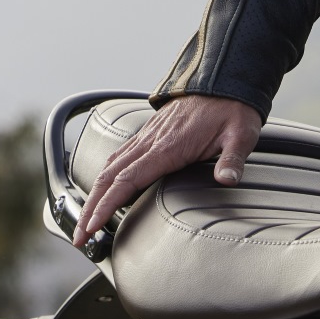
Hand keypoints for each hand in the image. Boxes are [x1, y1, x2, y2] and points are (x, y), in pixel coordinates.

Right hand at [74, 95, 261, 246]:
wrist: (224, 81)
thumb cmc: (232, 109)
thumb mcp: (240, 135)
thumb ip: (232, 159)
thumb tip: (228, 179)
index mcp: (168, 147)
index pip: (127, 180)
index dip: (106, 205)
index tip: (91, 227)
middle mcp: (150, 142)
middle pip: (109, 178)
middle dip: (90, 209)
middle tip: (79, 237)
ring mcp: (147, 137)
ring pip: (110, 167)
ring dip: (94, 195)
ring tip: (86, 221)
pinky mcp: (149, 134)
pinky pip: (119, 156)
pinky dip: (106, 176)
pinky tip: (103, 188)